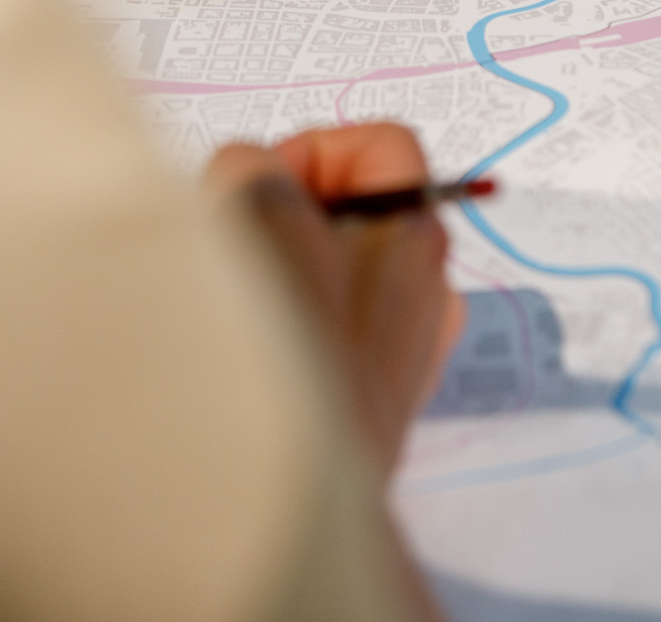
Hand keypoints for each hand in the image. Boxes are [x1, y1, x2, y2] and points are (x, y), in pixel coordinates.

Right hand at [207, 123, 463, 477]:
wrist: (290, 512)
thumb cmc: (279, 358)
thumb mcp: (254, 223)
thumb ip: (252, 175)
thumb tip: (250, 181)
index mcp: (417, 236)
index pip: (376, 147)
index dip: (307, 152)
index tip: (256, 190)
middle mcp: (429, 290)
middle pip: (354, 211)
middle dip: (282, 216)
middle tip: (231, 244)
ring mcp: (406, 351)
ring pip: (334, 274)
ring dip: (280, 273)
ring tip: (233, 305)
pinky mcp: (373, 403)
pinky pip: (329, 333)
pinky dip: (291, 327)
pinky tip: (249, 356)